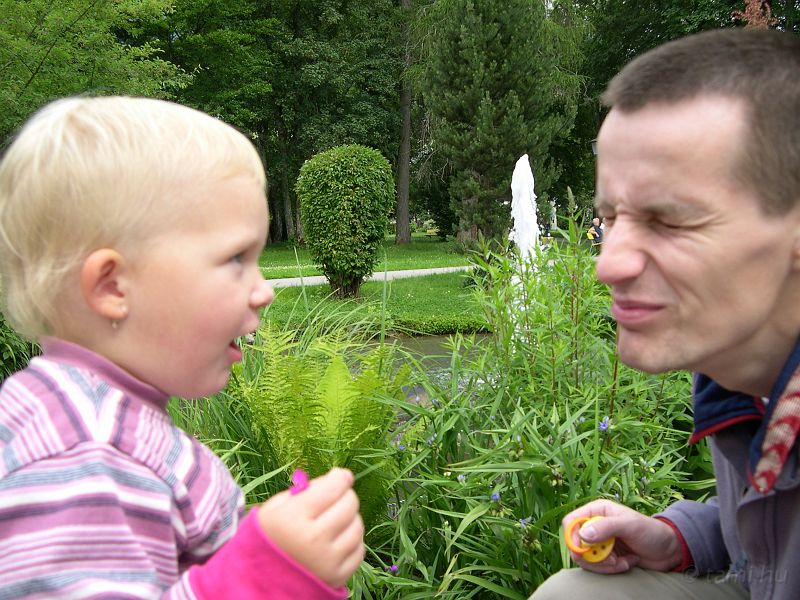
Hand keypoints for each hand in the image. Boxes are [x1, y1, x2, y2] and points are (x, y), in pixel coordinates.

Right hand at [257, 468, 364, 588]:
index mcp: (293, 517)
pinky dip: (353, 541)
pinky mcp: (337, 577)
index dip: (341, 477)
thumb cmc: (269, 536)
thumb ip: (307, 489)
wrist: (260, 580)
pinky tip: (339, 539)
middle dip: (345, 496)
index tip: (340, 476)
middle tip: (335, 498)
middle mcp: (313, 539)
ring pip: (357, 527)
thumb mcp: (276, 506)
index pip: (333, 487)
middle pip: (349, 505)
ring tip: (335, 520)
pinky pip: (359, 551)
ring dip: (350, 518)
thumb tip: (340, 477)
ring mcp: (327, 560)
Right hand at [562, 499, 682, 573]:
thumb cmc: (651, 532)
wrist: (668, 551)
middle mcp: (595, 526)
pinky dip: (611, 569)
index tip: (583, 549)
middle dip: (593, 556)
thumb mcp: (630, 526)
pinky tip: (627, 563)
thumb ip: (606, 527)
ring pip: (586, 559)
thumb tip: (583, 534)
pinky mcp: (606, 557)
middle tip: (612, 559)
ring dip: (604, 565)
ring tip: (622, 562)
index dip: (573, 536)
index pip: (571, 521)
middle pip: (576, 544)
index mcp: (597, 511)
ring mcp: (600, 542)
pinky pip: (597, 567)